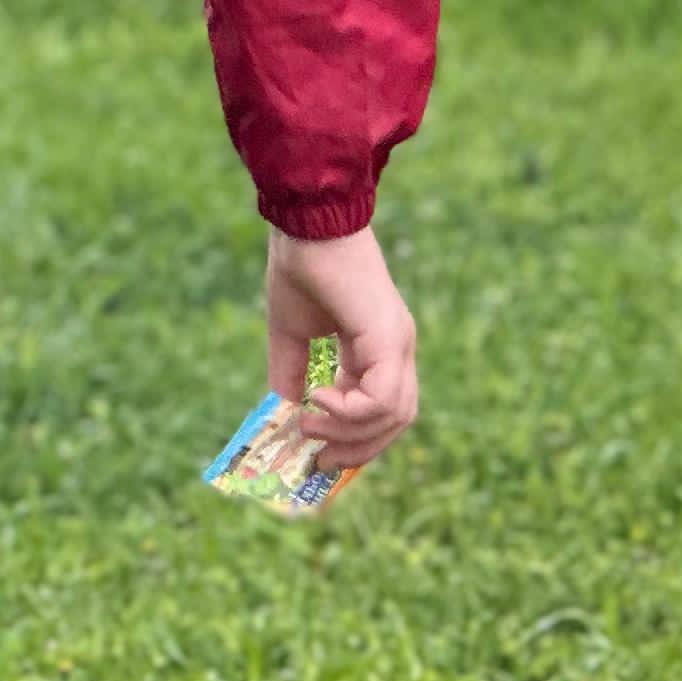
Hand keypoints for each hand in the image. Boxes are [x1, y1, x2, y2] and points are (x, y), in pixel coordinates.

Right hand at [265, 224, 418, 472]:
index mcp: (380, 346)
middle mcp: (398, 347)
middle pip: (397, 421)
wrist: (308, 224)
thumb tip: (283, 418)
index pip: (385, 410)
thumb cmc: (301, 269)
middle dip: (355, 449)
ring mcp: (398, 341)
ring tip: (309, 420)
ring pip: (394, 415)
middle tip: (315, 456)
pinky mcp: (389, 336)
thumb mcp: (291, 335)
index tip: (318, 453)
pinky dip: (350, 410)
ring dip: (348, 432)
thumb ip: (291, 375)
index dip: (356, 438)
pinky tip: (318, 394)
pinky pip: (382, 398)